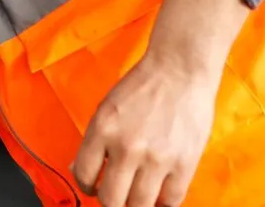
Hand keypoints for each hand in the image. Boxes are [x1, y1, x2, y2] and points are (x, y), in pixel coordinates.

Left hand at [72, 53, 217, 206]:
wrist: (179, 71)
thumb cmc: (141, 87)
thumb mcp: (106, 109)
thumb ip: (94, 142)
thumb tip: (80, 170)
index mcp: (102, 130)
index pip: (84, 175)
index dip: (86, 186)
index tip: (94, 186)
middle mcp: (127, 147)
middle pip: (111, 200)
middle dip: (110, 201)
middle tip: (116, 194)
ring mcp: (157, 158)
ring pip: (140, 205)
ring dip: (136, 203)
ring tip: (137, 194)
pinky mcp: (184, 164)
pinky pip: (171, 201)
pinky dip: (163, 202)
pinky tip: (159, 192)